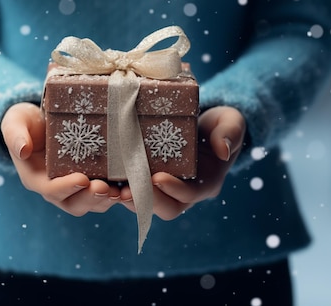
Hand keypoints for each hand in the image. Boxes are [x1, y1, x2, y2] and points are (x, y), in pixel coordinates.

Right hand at [0, 102, 120, 215]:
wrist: (42, 123)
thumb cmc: (26, 123)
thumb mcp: (16, 122)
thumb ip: (15, 135)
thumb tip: (22, 150)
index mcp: (36, 179)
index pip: (50, 190)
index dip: (66, 188)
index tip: (82, 179)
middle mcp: (56, 189)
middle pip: (74, 203)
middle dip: (91, 198)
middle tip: (106, 188)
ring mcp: (76, 189)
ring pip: (92, 204)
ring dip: (108, 200)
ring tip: (124, 191)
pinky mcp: (92, 182)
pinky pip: (106, 195)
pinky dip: (119, 194)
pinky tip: (134, 186)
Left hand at [120, 106, 245, 219]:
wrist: (204, 126)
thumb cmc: (219, 124)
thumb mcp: (230, 121)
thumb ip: (230, 132)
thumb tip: (223, 149)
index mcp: (206, 182)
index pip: (191, 193)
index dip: (174, 189)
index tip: (158, 177)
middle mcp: (184, 191)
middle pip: (166, 208)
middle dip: (146, 201)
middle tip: (127, 191)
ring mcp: (164, 189)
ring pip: (145, 204)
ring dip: (127, 199)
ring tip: (109, 188)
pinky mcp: (146, 180)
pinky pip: (132, 191)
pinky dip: (117, 189)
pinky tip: (101, 179)